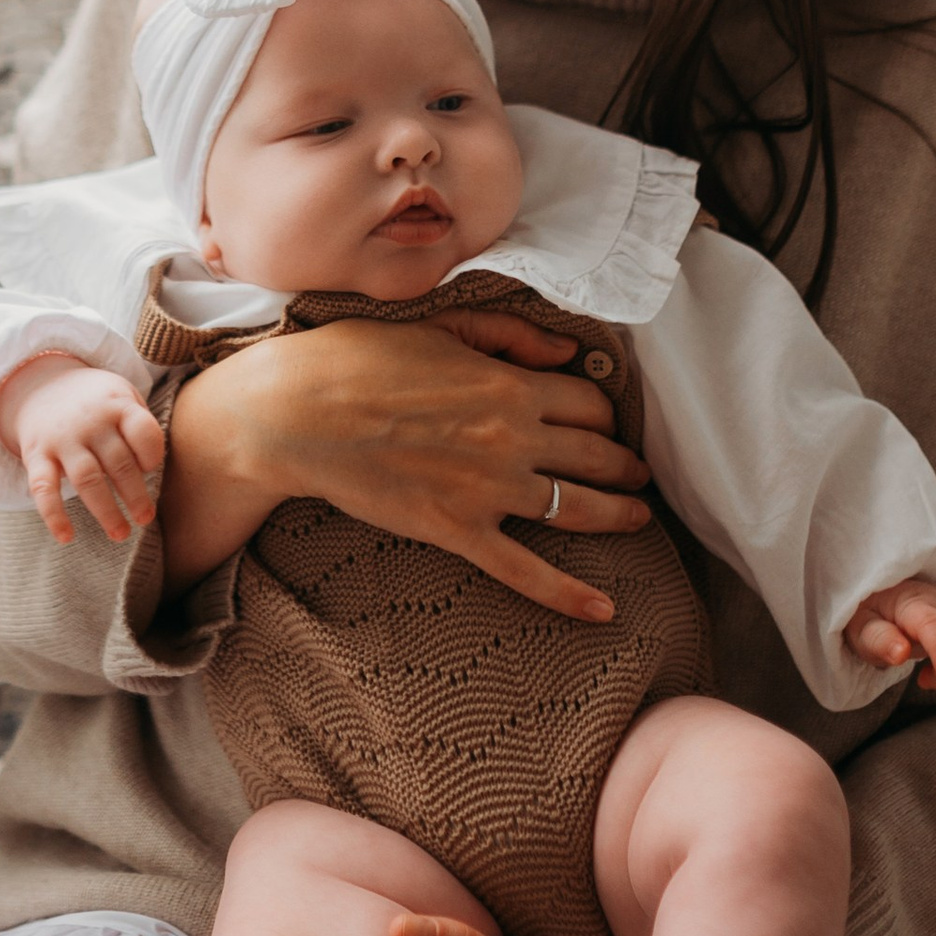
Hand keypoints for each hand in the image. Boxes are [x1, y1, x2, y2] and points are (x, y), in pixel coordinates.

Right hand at [0, 353, 166, 545]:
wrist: (38, 385)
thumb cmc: (95, 402)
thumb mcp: (121, 396)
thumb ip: (140, 426)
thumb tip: (152, 470)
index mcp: (117, 405)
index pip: (143, 432)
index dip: (152, 454)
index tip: (152, 469)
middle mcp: (90, 422)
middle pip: (119, 463)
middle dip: (135, 496)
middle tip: (145, 519)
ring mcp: (62, 439)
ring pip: (87, 480)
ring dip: (106, 511)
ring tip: (121, 534)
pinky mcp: (36, 455)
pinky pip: (43, 488)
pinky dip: (53, 515)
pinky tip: (66, 537)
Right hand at [160, 312, 651, 616]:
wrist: (296, 413)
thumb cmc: (358, 359)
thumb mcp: (440, 325)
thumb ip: (509, 334)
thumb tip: (569, 351)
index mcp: (508, 384)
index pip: (587, 402)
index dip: (605, 413)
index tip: (609, 424)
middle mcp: (509, 437)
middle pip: (595, 454)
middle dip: (625, 465)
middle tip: (639, 474)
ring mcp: (487, 489)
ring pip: (575, 508)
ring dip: (617, 513)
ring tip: (638, 517)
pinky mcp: (457, 531)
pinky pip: (525, 570)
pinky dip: (569, 594)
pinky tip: (604, 610)